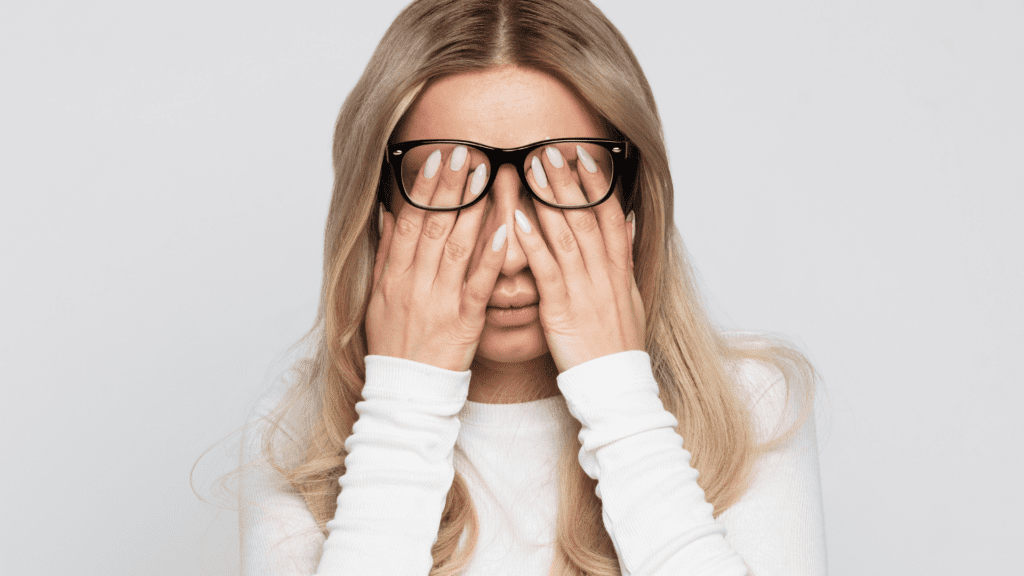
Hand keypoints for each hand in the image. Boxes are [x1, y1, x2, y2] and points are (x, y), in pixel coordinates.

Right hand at [366, 146, 507, 371]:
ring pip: (457, 246)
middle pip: (433, 226)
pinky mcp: (463, 321)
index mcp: (393, 276)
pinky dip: (492, 255)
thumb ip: (386, 254)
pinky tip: (507, 227)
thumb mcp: (378, 298)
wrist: (404, 392)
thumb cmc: (393, 344)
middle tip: (466, 151)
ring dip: (472, 208)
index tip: (436, 158)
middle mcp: (414, 283)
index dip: (423, 188)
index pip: (409, 222)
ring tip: (487, 175)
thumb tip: (389, 213)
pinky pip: (479, 283)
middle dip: (450, 186)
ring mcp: (439, 301)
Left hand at [513, 144, 645, 371]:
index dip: (598, 183)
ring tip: (532, 169)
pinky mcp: (562, 309)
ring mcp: (584, 289)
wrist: (615, 384)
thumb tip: (626, 221)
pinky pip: (546, 269)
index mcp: (619, 269)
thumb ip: (624, 257)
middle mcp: (604, 273)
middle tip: (550, 148)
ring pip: (566, 235)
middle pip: (587, 216)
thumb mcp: (631, 297)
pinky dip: (532, 242)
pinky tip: (517, 218)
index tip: (585, 154)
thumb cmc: (616, 343)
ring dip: (548, 199)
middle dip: (568, 180)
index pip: (610, 215)